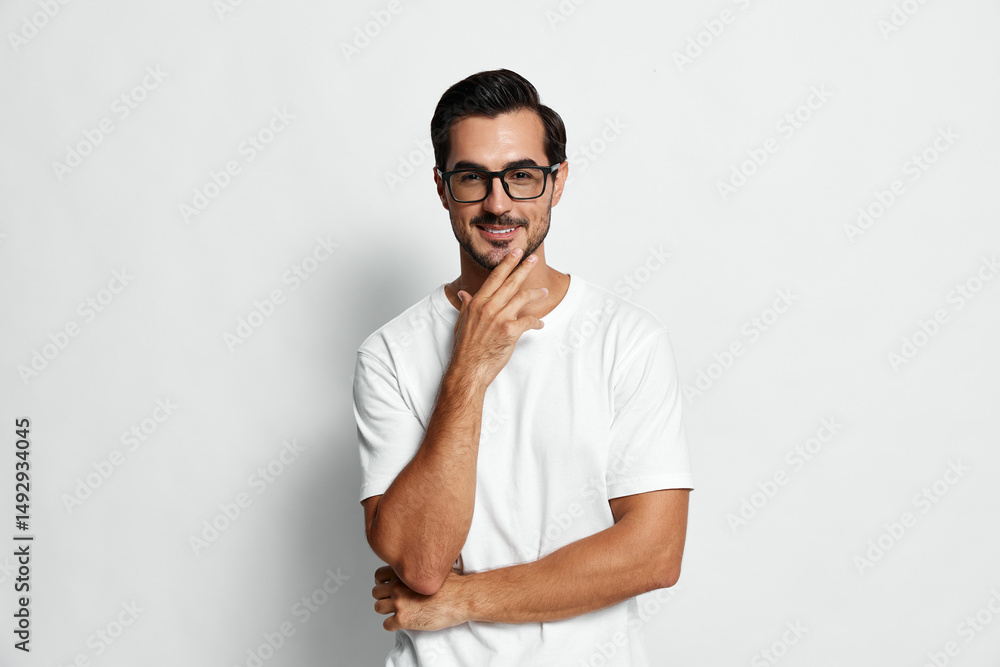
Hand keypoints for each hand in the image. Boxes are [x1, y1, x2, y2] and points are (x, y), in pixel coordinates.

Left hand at [372, 565, 469, 631]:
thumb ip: (421, 567)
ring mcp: (399, 603)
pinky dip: (392, 625)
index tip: (387, 586)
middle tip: (392, 600)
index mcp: (404, 572)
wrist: (461, 598)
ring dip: (385, 610)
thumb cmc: (453, 583)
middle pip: (376, 592)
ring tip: (396, 612)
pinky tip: (401, 623)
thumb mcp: (434, 567)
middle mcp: (397, 586)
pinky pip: (387, 624)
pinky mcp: (404, 619)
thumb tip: (422, 564)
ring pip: (378, 607)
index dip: (382, 582)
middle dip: (383, 596)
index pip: (379, 575)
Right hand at [450, 248, 548, 387]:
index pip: (495, 277)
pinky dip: (537, 321)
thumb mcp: (461, 323)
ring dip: (535, 293)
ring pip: (522, 297)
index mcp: (477, 303)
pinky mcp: (510, 331)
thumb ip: (466, 305)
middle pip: (510, 282)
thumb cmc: (465, 348)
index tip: (516, 253)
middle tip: (533, 258)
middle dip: (523, 268)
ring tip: (544, 291)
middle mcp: (488, 307)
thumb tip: (463, 293)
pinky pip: (529, 320)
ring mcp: (499, 318)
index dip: (507, 263)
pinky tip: (540, 324)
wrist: (468, 369)